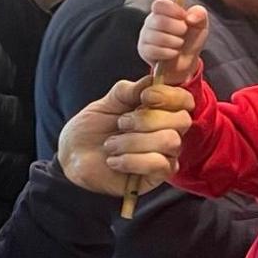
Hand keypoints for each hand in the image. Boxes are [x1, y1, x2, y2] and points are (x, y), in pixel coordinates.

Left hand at [54, 77, 193, 196]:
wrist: (73, 156)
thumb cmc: (92, 128)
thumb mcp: (106, 103)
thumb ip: (128, 91)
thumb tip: (152, 80)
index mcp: (159, 111)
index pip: (184, 100)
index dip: (170, 96)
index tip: (145, 97)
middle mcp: (168, 132)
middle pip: (182, 120)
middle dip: (146, 119)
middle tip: (120, 123)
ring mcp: (166, 155)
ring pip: (169, 141)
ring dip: (133, 141)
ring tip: (110, 145)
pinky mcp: (157, 177)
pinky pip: (159, 164)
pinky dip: (131, 160)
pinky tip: (113, 161)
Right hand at [138, 0, 209, 85]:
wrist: (186, 61)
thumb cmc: (190, 39)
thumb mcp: (200, 24)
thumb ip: (199, 13)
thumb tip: (190, 17)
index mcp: (162, 11)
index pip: (160, 4)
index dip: (173, 10)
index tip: (184, 17)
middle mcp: (150, 21)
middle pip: (159, 21)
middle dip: (178, 28)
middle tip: (183, 32)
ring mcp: (145, 36)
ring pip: (158, 37)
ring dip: (175, 42)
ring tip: (179, 44)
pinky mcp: (144, 50)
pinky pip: (155, 50)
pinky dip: (169, 53)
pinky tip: (173, 53)